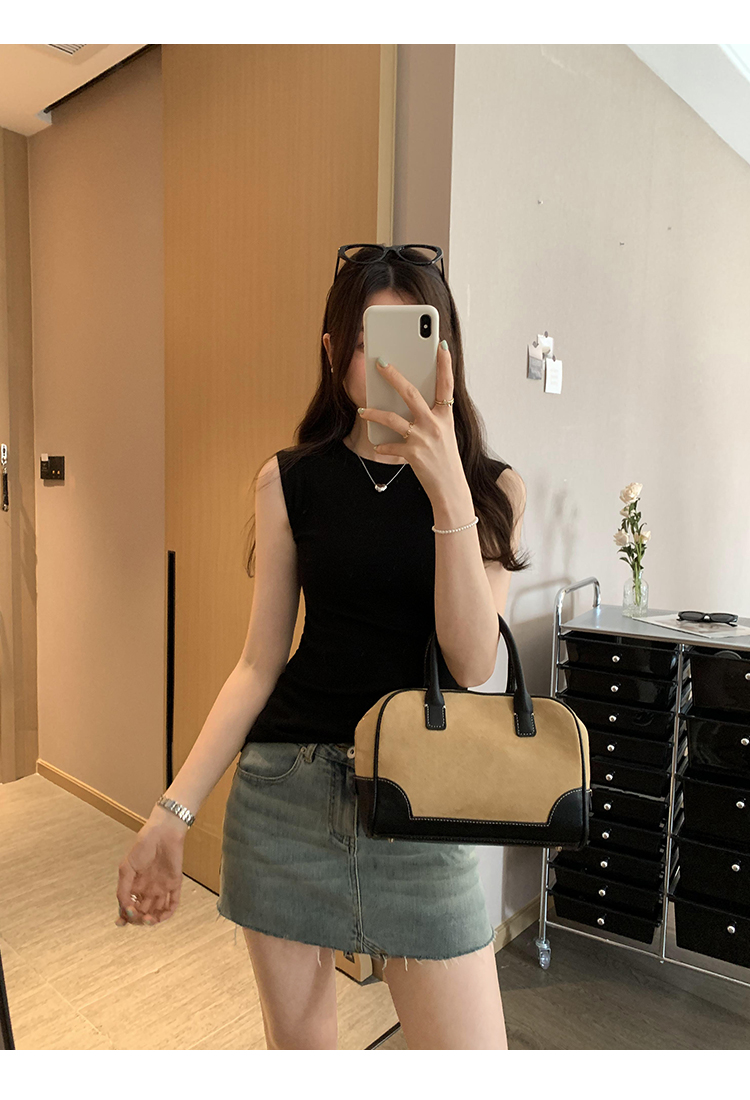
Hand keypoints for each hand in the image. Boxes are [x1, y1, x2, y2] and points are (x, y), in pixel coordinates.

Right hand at [115, 814, 186, 927]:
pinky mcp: (174, 883)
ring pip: (158, 911)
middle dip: (138, 919)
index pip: (130, 907)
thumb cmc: (142, 847)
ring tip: (148, 919)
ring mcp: (161, 887)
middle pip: (143, 912)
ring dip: (153, 919)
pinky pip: (173, 902)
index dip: (125, 917)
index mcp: (135, 885)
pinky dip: (168, 912)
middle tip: (136, 918)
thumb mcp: (126, 868)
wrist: (162, 833)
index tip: (120, 922)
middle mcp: (148, 889)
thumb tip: (125, 909)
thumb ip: (123, 889)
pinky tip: (161, 915)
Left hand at [358, 341, 466, 503]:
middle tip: (380, 362)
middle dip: (394, 377)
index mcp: (446, 416)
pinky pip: (391, 445)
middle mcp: (436, 424)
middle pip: (412, 394)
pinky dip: (382, 445)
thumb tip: (412, 399)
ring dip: (375, 413)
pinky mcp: (413, 455)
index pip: (446, 384)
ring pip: (394, 419)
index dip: (444, 364)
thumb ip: (432, 416)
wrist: (451, 489)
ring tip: (362, 410)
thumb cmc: (445, 459)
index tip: (440, 345)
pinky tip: (377, 446)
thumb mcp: (445, 433)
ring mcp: (424, 439)